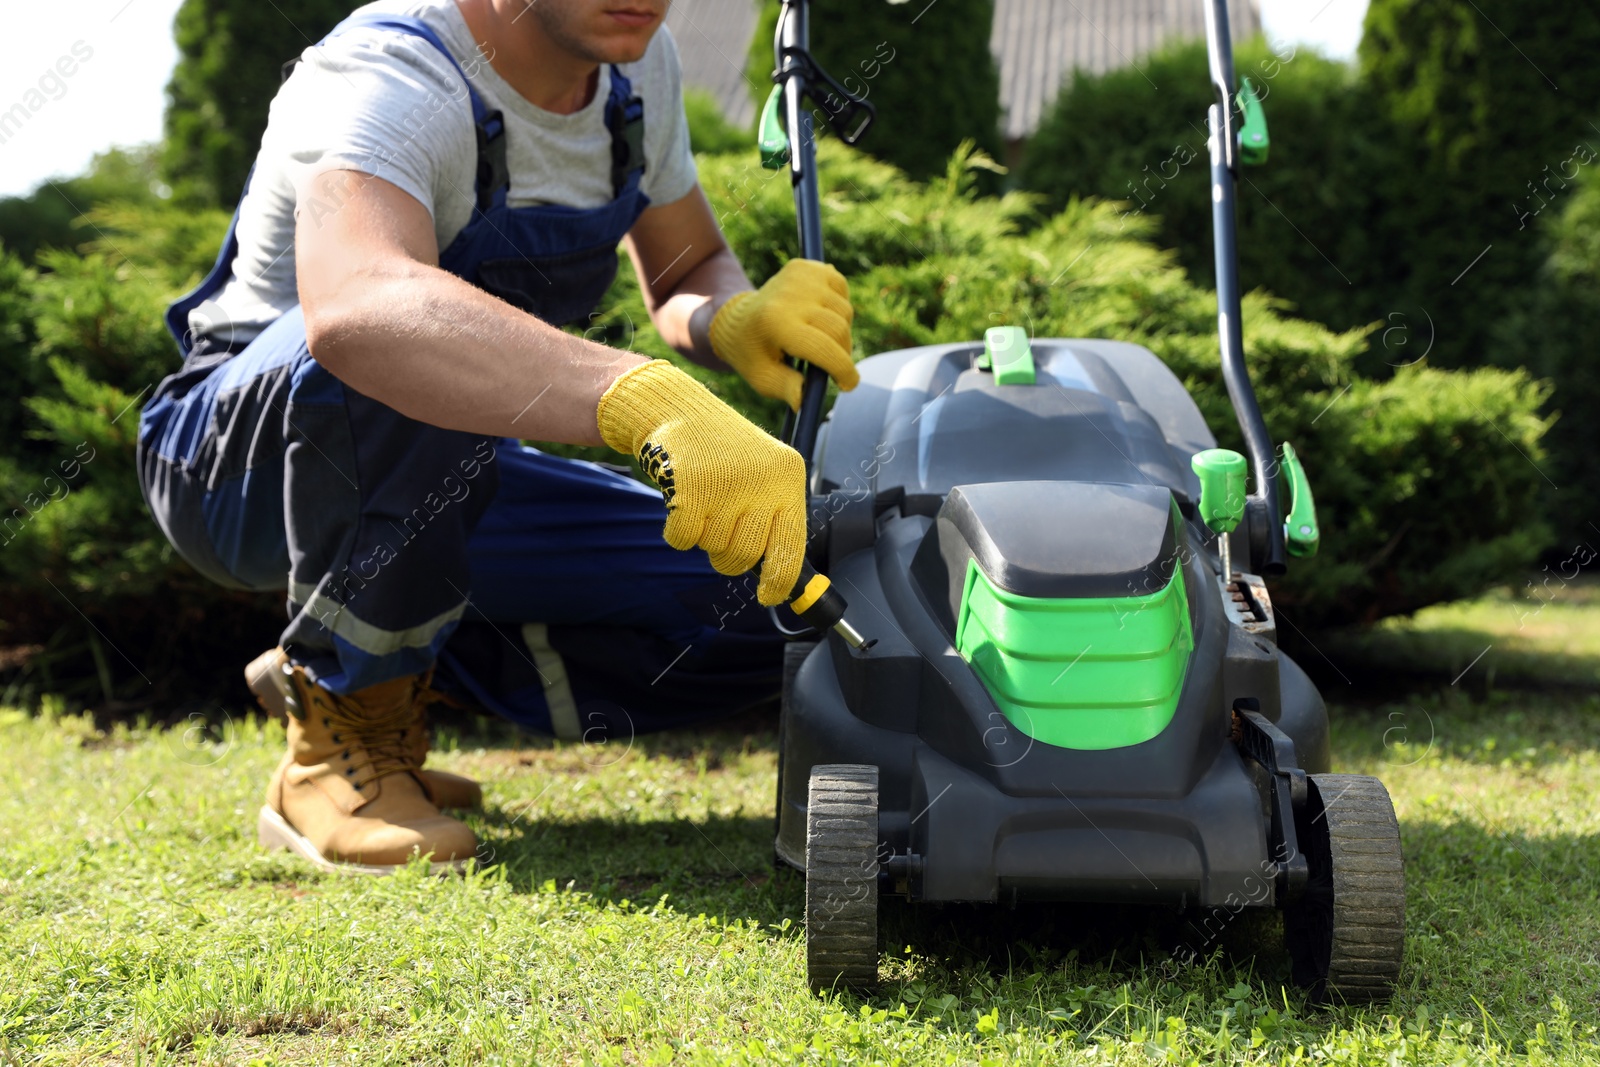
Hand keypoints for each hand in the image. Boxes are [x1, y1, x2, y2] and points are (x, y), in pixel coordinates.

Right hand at [597, 360, 806, 605]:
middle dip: (729, 554)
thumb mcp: (762, 475)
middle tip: (721, 527)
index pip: (792, 546)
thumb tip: (780, 582)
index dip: (780, 581)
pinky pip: (684, 539)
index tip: (768, 595)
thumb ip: (773, 520)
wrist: (677, 409)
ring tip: (704, 500)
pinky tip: (682, 500)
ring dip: (704, 535)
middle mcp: (762, 481)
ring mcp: (726, 484)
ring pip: (714, 549)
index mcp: (787, 478)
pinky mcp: (690, 488)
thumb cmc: (722, 452)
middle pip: (746, 556)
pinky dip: (678, 530)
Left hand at [708, 259, 857, 409]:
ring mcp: (800, 277)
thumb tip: (805, 401)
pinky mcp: (807, 266)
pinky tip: (819, 315)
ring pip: (844, 311)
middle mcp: (789, 296)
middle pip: (839, 330)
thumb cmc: (753, 354)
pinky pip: (841, 288)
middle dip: (843, 354)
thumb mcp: (763, 378)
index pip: (824, 348)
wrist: (738, 318)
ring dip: (840, 330)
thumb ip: (786, 389)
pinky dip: (837, 305)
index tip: (849, 385)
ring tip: (819, 339)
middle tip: (834, 367)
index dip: (843, 370)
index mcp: (776, 324)